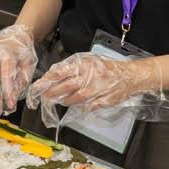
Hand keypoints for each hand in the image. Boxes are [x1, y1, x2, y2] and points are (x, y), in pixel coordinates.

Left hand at [31, 49, 161, 112]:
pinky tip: (80, 105)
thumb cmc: (107, 68)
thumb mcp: (88, 61)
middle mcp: (90, 77)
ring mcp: (98, 89)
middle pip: (65, 88)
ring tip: (62, 100)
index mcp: (84, 65)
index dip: (47, 81)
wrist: (130, 75)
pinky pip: (89, 107)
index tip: (37, 87)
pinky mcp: (105, 100)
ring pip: (75, 99)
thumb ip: (71, 67)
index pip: (60, 72)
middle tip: (45, 97)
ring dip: (66, 101)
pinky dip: (82, 108)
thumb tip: (53, 74)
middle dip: (52, 94)